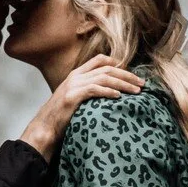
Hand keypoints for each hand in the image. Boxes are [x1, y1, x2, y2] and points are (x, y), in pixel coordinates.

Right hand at [20, 55, 143, 159]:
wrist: (45, 127)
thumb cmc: (62, 116)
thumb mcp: (75, 98)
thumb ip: (88, 90)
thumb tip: (109, 92)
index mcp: (76, 74)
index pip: (100, 59)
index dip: (118, 63)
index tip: (132, 73)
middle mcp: (75, 76)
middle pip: (107, 68)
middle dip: (127, 75)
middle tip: (142, 83)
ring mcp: (73, 85)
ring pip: (104, 77)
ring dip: (123, 83)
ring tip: (136, 91)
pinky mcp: (72, 96)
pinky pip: (95, 89)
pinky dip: (109, 91)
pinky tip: (119, 96)